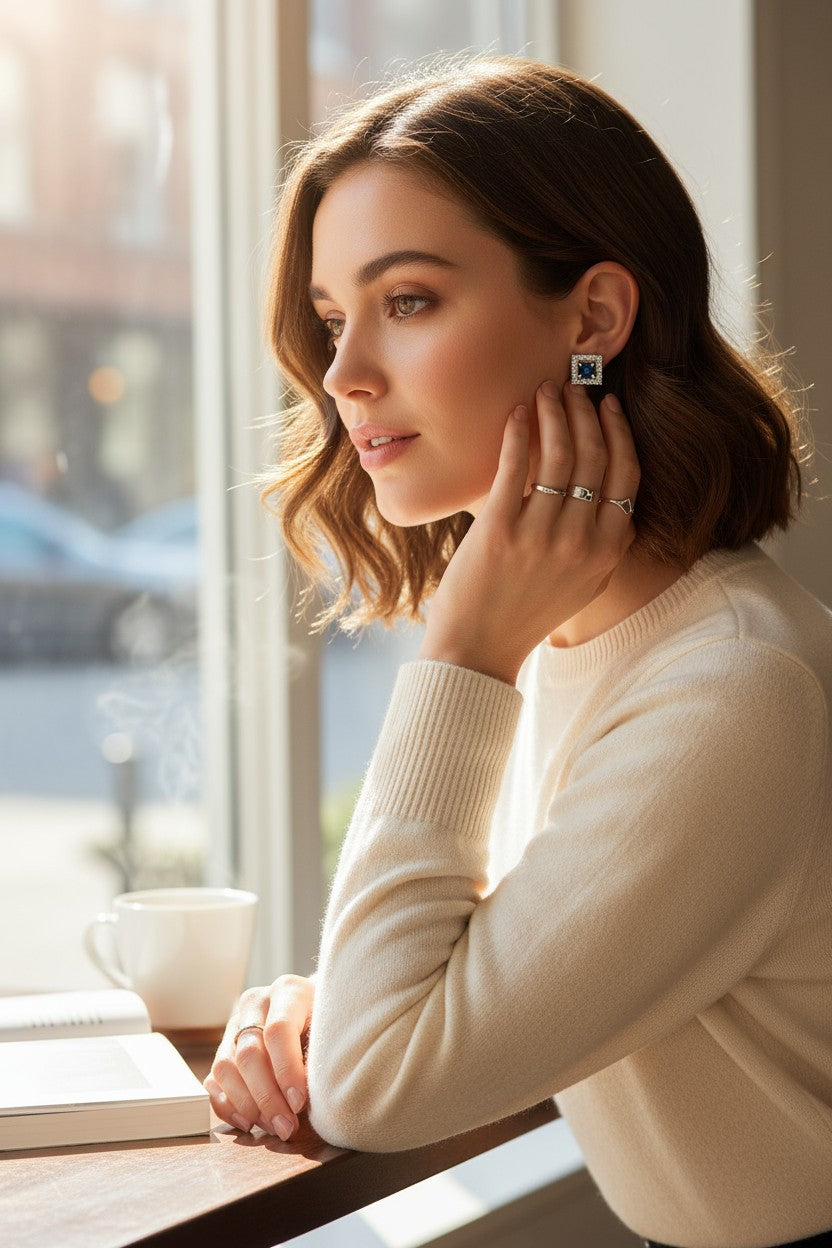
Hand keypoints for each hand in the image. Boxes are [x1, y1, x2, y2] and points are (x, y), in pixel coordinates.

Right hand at [204, 974, 314, 1140]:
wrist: (316, 1010)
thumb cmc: (329, 1024)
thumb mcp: (331, 1030)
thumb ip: (318, 1056)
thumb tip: (300, 1099)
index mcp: (287, 991)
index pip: (278, 1030)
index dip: (287, 1070)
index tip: (299, 1103)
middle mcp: (256, 1003)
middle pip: (249, 1053)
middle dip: (267, 1097)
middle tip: (286, 1126)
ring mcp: (235, 1024)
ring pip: (225, 1067)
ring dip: (247, 1105)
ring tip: (273, 1126)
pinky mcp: (223, 1047)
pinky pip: (214, 1079)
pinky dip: (227, 1105)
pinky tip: (249, 1122)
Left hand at [418, 382, 638, 683]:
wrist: (478, 649)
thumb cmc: (526, 613)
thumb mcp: (583, 584)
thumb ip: (603, 545)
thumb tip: (614, 501)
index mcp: (608, 553)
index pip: (627, 477)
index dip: (619, 433)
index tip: (607, 406)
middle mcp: (582, 543)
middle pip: (595, 458)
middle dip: (586, 413)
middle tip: (573, 388)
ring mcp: (542, 536)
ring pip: (560, 456)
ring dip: (555, 414)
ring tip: (546, 391)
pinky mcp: (500, 530)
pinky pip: (516, 467)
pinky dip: (519, 432)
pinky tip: (517, 413)